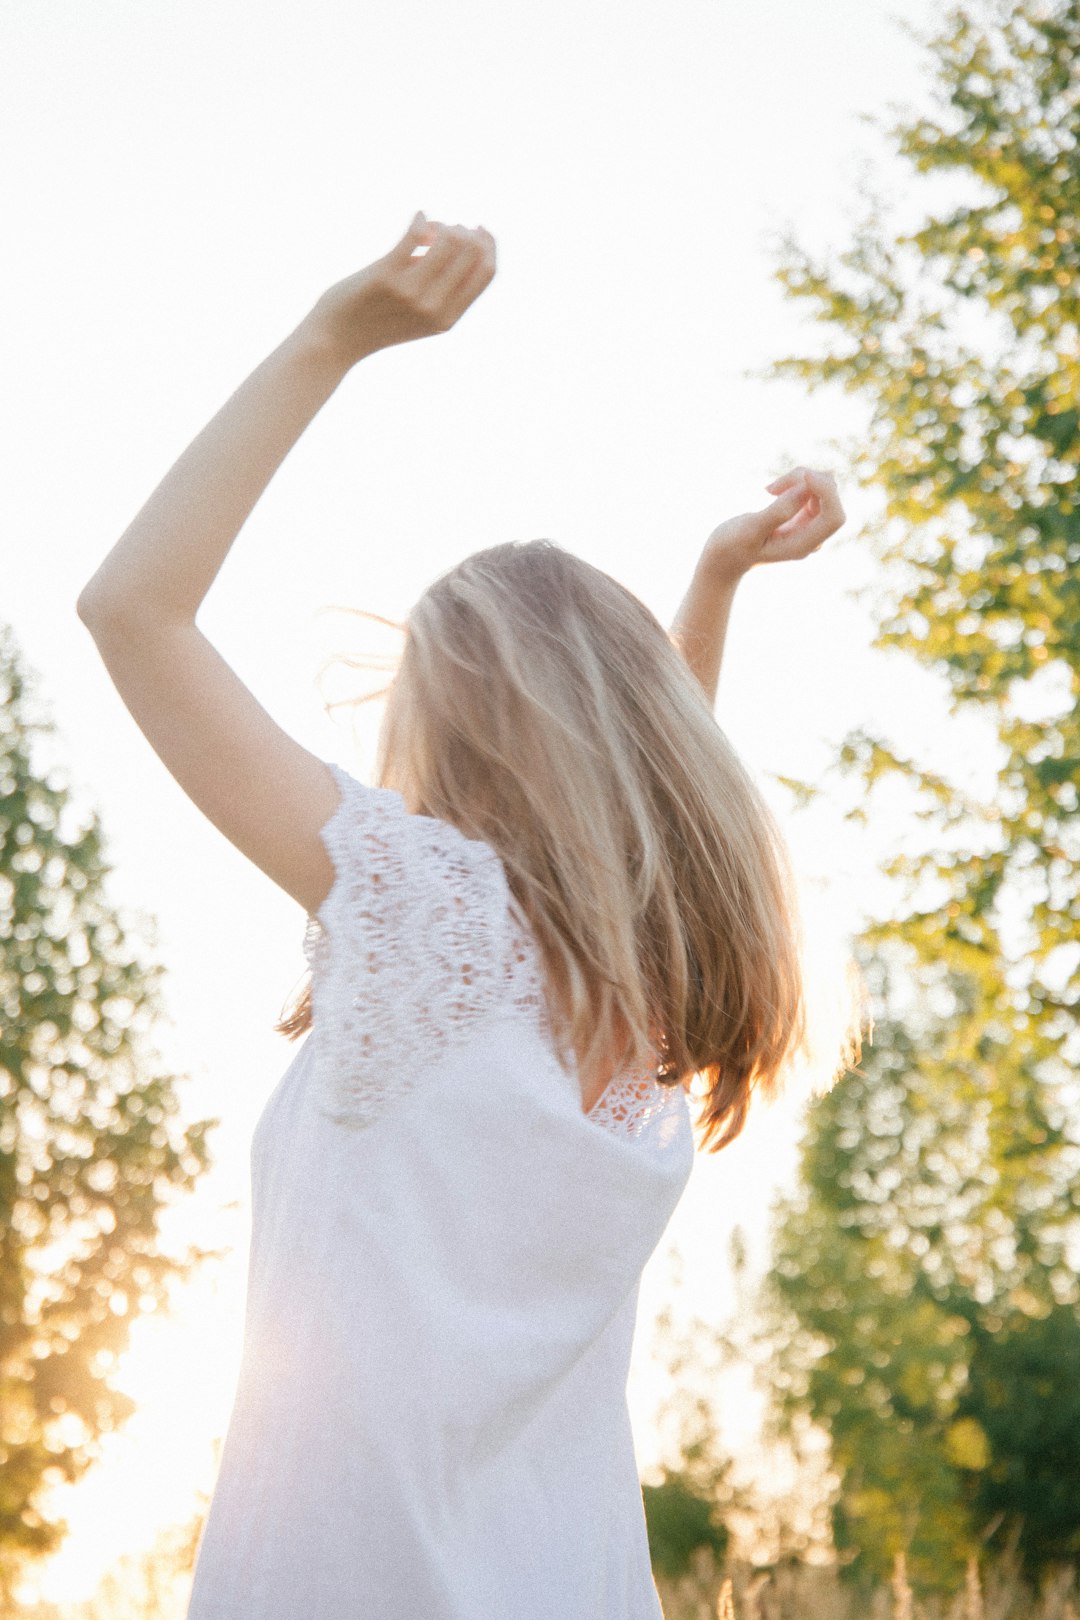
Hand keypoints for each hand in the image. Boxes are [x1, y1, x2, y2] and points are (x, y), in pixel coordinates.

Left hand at [310, 212, 496, 365]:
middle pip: (471, 252)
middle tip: (448, 228)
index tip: (479, 230)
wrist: (336, 341)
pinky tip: (418, 216)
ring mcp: (410, 292)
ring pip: (447, 240)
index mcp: (447, 319)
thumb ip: (440, 288)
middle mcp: (433, 307)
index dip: (489, 245)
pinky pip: (414, 234)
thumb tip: (450, 238)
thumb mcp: (420, 315)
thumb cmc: (378, 322)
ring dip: (443, 225)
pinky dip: (421, 220)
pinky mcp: (385, 276)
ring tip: (430, 227)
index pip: (486, 273)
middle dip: (465, 231)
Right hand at [703, 467, 844, 582]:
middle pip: (829, 498)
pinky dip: (795, 481)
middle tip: (770, 487)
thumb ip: (778, 511)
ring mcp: (810, 525)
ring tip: (769, 489)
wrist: (724, 557)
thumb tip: (805, 490)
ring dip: (798, 479)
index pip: (834, 517)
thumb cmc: (732, 545)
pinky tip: (773, 491)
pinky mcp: (804, 514)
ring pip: (821, 488)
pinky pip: (812, 488)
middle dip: (806, 481)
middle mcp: (812, 536)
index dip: (826, 492)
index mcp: (802, 546)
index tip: (804, 475)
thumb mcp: (750, 529)